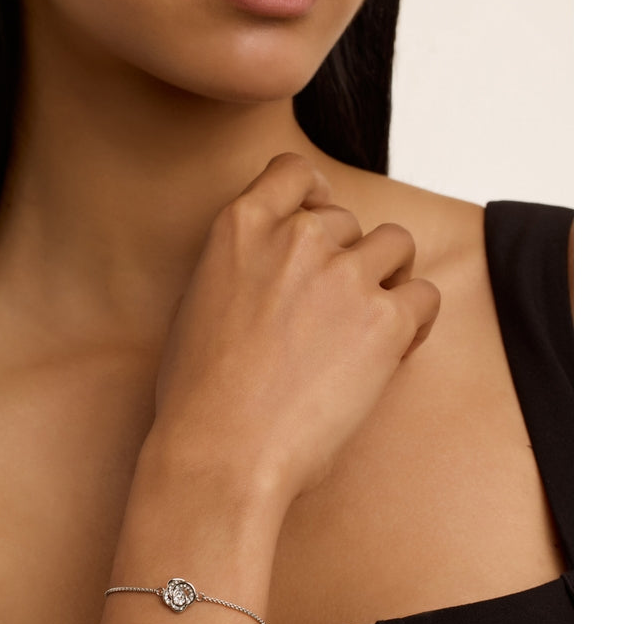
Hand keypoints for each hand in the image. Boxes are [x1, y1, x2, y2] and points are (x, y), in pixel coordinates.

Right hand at [148, 152, 439, 509]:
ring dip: (387, 280)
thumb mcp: (199, 304)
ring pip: (396, 245)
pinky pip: (424, 296)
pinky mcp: (385, 317)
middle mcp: (295, 236)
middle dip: (347, 259)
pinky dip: (415, 322)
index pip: (293, 171)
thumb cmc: (200, 397)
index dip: (315, 194)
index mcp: (240, 226)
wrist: (222, 453)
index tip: (320, 222)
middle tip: (331, 316)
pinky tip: (388, 355)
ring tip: (365, 329)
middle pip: (349, 220)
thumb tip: (272, 270)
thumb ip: (243, 266)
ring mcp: (344, 273)